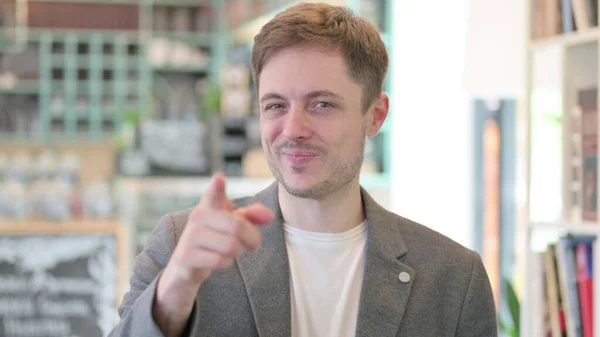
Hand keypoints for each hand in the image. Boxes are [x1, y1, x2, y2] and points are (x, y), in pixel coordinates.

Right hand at [153, 173, 273, 335]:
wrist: (183, 270)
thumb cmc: (212, 243)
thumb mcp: (232, 227)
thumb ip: (251, 217)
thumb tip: (269, 216)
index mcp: (209, 206)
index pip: (213, 193)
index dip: (217, 186)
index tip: (220, 179)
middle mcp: (197, 217)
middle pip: (237, 226)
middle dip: (252, 239)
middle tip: (253, 245)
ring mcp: (189, 237)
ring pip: (231, 246)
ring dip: (237, 253)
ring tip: (231, 253)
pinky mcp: (185, 257)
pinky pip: (219, 260)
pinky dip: (225, 263)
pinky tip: (219, 261)